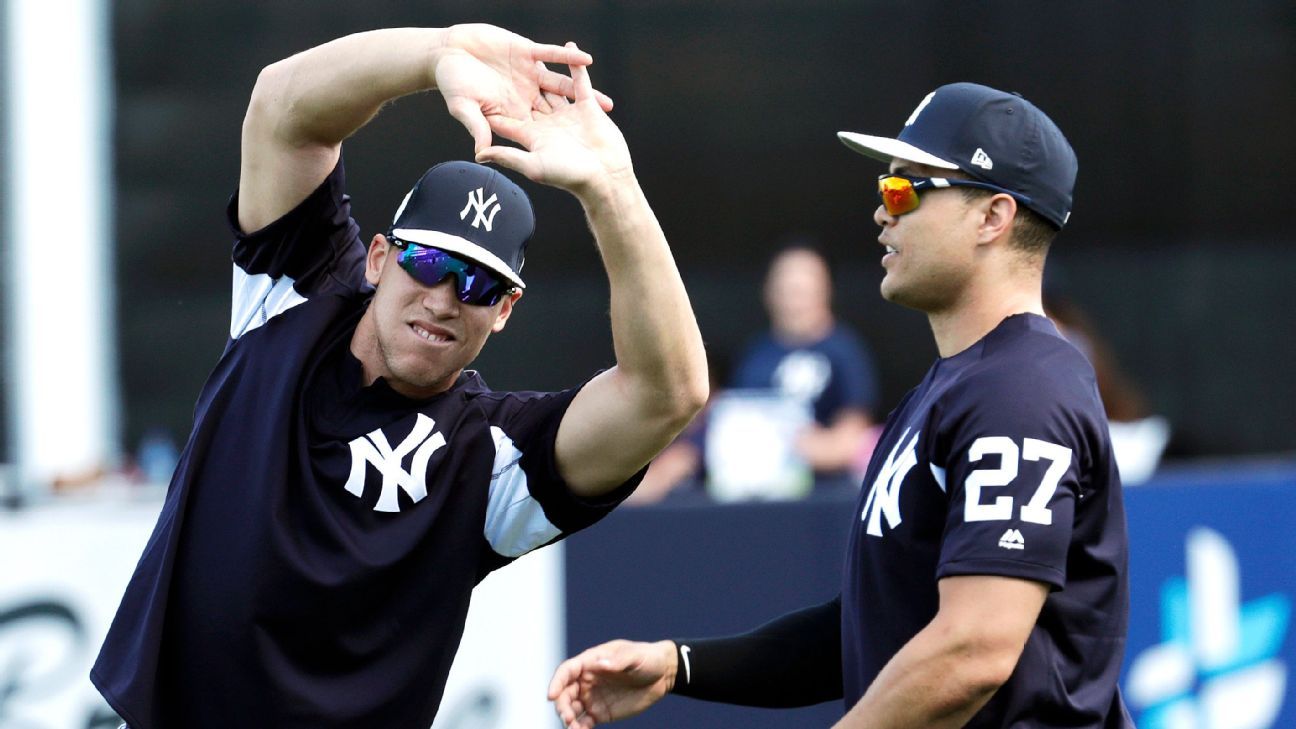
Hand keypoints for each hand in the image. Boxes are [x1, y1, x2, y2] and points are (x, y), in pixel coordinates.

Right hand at [435, 24, 614, 152]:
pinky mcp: (526, 52)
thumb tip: (482, 153)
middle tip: (603, 140)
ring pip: (561, 86)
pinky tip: (586, 61)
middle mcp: (524, 95)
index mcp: (512, 113)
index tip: (578, 162)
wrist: (446, 51)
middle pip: (559, 113)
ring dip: (584, 94)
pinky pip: (551, 55)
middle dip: (580, 126)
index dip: (558, 146)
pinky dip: (567, 58)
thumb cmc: (451, 83)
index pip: (539, 132)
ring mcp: (527, 74)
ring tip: (606, 105)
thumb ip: (476, 127)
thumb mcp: (464, 108)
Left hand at [474, 44, 631, 197]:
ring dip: (543, 69)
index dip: (489, 106)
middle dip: (513, 83)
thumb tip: (478, 154)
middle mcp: (547, 123)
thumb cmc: (567, 175)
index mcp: (532, 135)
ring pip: (552, 86)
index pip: (506, 119)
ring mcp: (567, 113)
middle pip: (527, 98)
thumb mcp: (533, 165)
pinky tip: (568, 47)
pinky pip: (579, 80)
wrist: (605, 177)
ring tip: (529, 49)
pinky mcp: (587, 107)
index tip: (473, 91)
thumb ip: (507, 155)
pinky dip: (574, 64)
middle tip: (495, 63)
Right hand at [548, 639, 676, 728]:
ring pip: (572, 709)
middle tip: (568, 717)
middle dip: (562, 706)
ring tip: (574, 728)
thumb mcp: (635, 656)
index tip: (551, 696)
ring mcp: (592, 697)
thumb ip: (618, 660)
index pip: (567, 671)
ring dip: (568, 719)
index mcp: (591, 661)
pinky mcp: (600, 713)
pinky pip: (584, 722)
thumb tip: (599, 663)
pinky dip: (579, 728)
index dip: (557, 682)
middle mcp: (587, 680)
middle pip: (565, 693)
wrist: (663, 675)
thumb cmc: (647, 658)